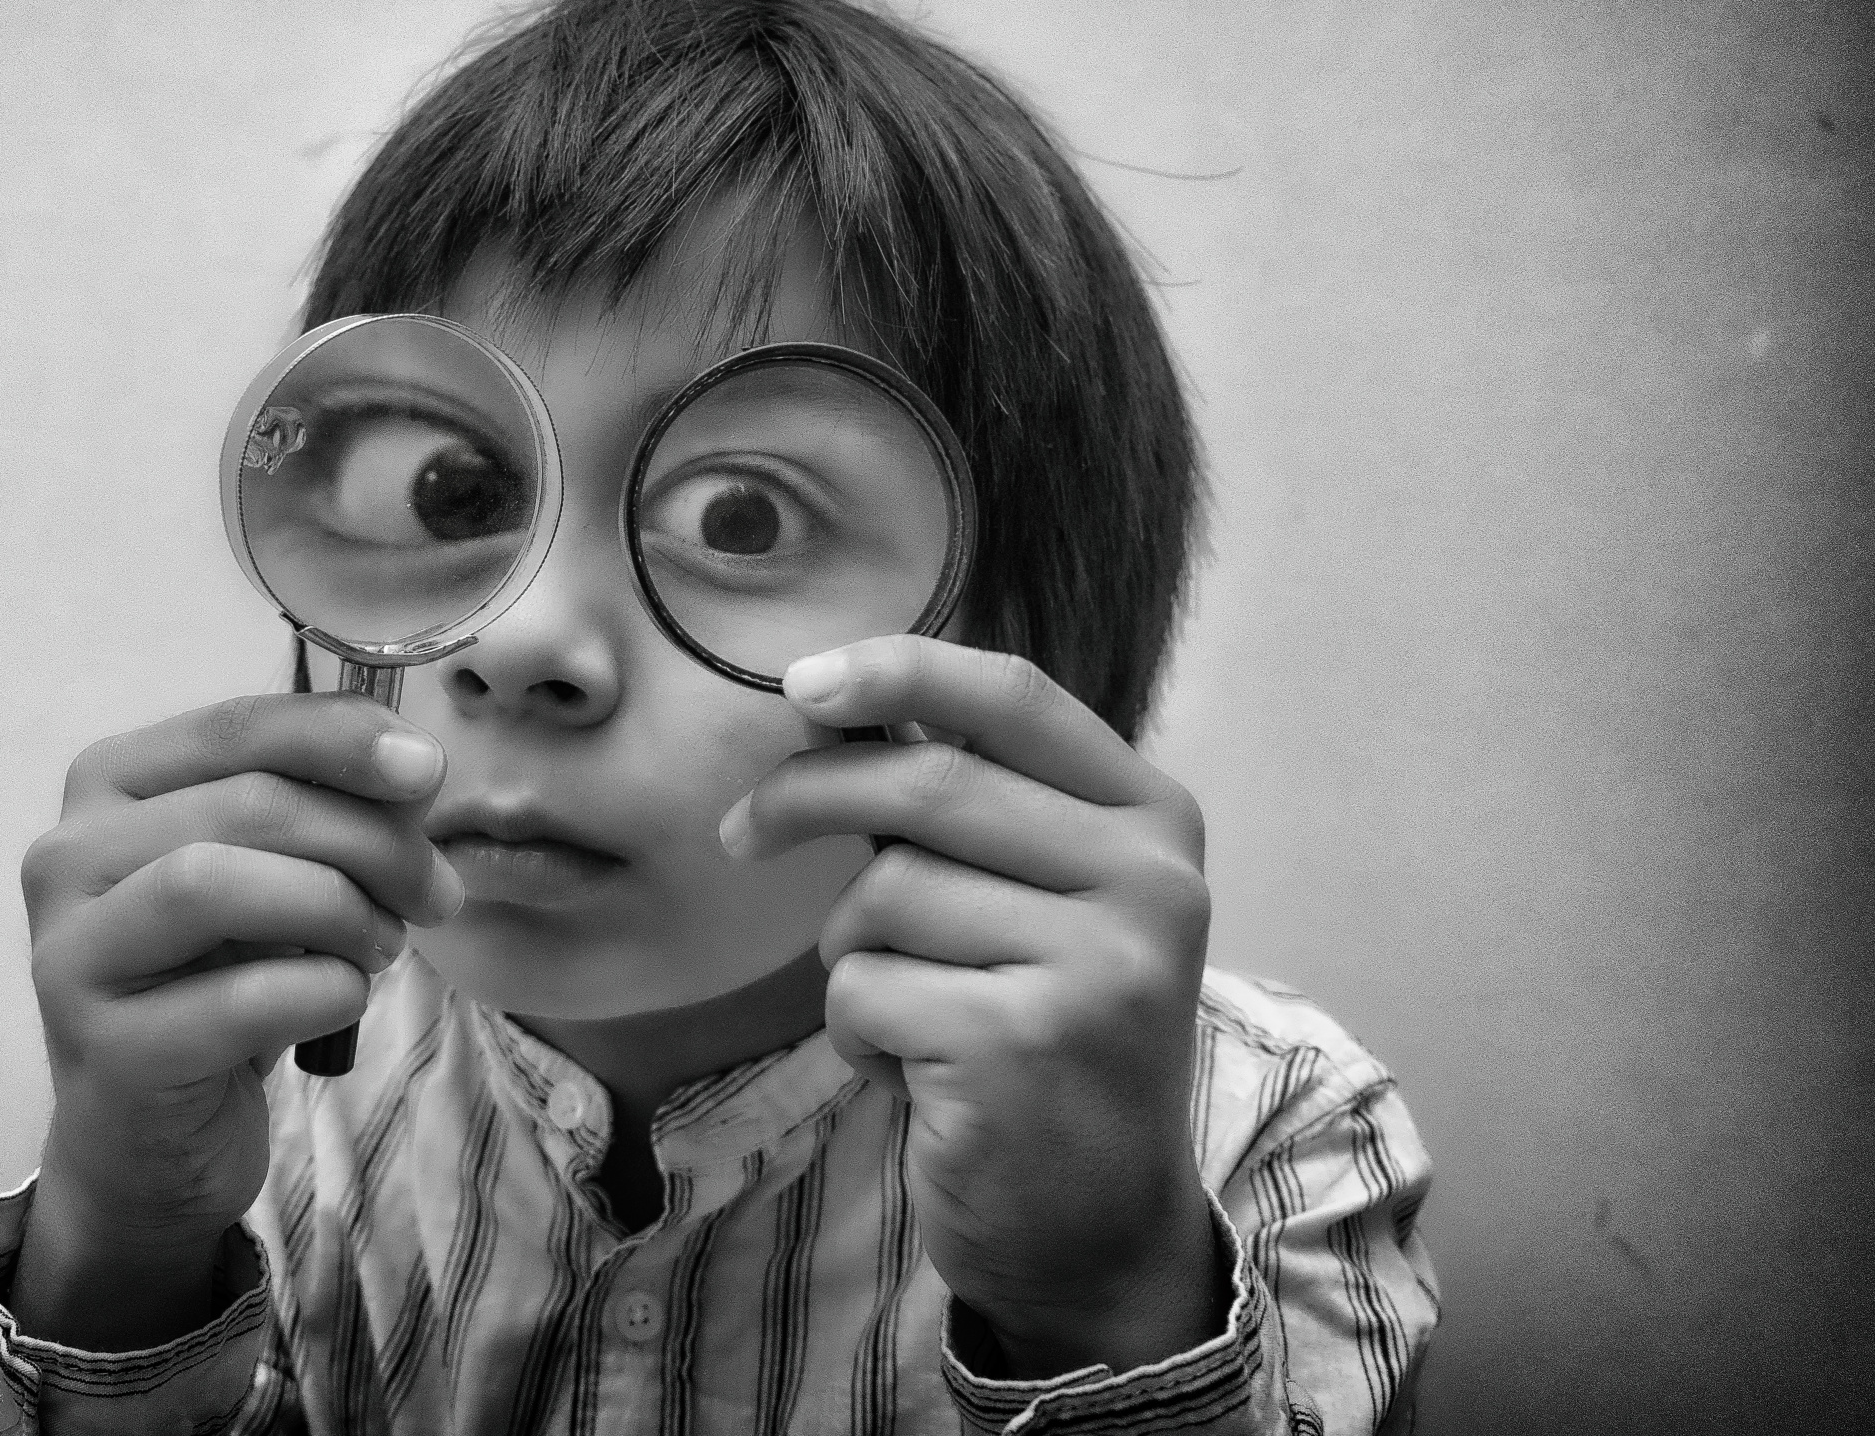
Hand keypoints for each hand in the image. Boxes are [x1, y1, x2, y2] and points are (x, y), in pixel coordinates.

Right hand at [10, 693, 463, 1349]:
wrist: (151, 1140)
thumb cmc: (220, 981)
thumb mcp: (274, 875)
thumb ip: (330, 809)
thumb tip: (419, 769)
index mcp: (110, 784)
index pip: (237, 726)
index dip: (342, 738)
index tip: (428, 770)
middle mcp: (68, 854)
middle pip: (245, 803)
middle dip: (368, 841)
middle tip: (433, 894)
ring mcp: (72, 952)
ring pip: (218, 882)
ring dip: (337, 908)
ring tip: (382, 946)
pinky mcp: (105, 1047)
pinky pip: (240, 998)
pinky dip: (322, 990)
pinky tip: (341, 1002)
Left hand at [719, 637, 1221, 1377]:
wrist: (1102, 1227)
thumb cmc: (1045, 1039)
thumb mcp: (1044, 903)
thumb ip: (965, 805)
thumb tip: (826, 704)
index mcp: (1154, 822)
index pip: (1015, 698)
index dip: (899, 668)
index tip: (801, 682)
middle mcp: (1146, 884)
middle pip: (926, 785)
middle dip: (806, 798)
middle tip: (740, 832)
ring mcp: (1092, 968)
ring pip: (884, 895)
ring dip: (854, 956)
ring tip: (914, 1013)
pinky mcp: (1020, 1046)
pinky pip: (865, 989)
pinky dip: (858, 1033)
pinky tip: (916, 1073)